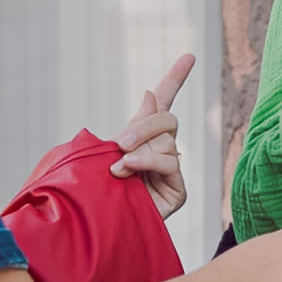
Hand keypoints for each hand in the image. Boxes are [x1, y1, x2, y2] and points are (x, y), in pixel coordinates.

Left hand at [110, 50, 193, 213]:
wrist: (91, 224)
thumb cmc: (94, 188)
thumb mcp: (108, 149)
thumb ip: (134, 122)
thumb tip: (151, 92)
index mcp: (143, 136)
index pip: (163, 102)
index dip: (176, 78)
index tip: (190, 57)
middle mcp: (160, 150)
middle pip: (167, 120)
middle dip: (144, 126)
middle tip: (120, 143)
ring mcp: (170, 171)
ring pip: (166, 141)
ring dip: (138, 150)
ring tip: (118, 168)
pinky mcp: (177, 191)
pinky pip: (169, 162)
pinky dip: (147, 162)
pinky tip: (129, 170)